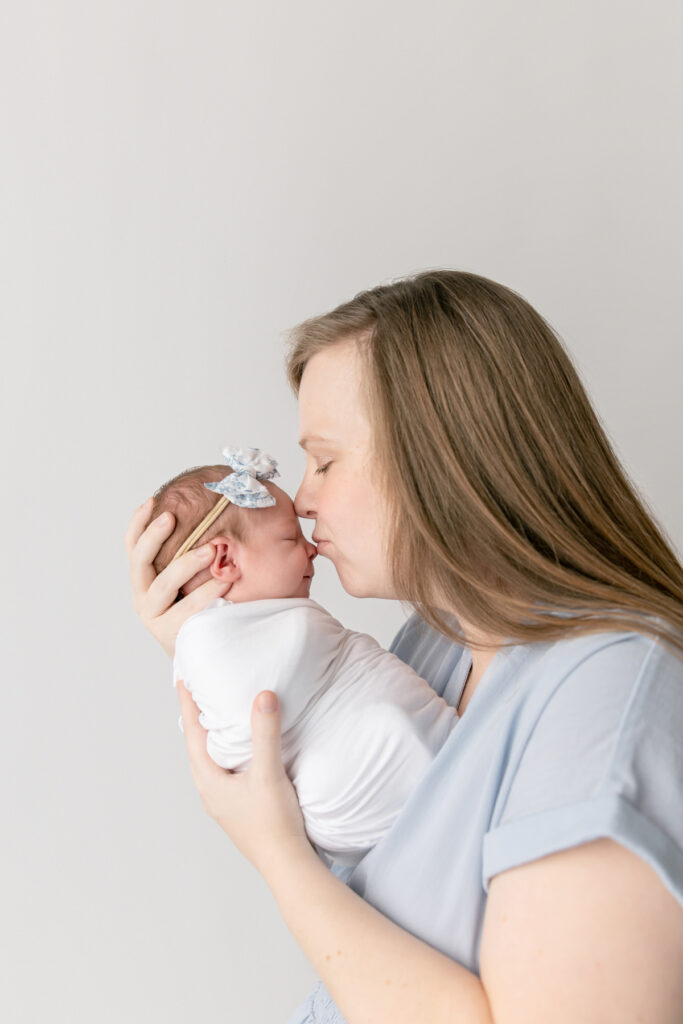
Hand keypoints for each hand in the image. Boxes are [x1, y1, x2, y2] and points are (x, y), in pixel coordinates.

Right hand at [124, 497, 231, 656]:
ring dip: (186, 564)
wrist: (197, 648)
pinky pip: (186, 609)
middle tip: (171, 517)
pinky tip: (222, 582)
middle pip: (139, 561)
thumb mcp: (187, 576)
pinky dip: (205, 593)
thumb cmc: (196, 604)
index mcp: (143, 576)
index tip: (153, 501)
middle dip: (153, 537)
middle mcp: (142, 593)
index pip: (132, 545)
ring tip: (211, 550)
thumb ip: (188, 552)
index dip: (138, 522)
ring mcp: (152, 614)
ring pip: (163, 585)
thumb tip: (209, 512)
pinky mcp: (169, 632)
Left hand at [176, 681, 312, 875]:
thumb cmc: (273, 822)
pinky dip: (224, 752)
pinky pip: (223, 771)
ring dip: (210, 737)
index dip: (188, 706)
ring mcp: (222, 802)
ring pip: (209, 760)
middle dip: (195, 719)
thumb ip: (265, 733)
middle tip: (196, 693)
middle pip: (196, 747)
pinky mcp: (236, 807)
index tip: (182, 682)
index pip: (192, 734)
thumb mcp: (269, 772)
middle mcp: (210, 791)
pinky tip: (238, 751)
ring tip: (214, 716)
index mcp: (209, 781)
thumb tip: (263, 696)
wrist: (286, 863)